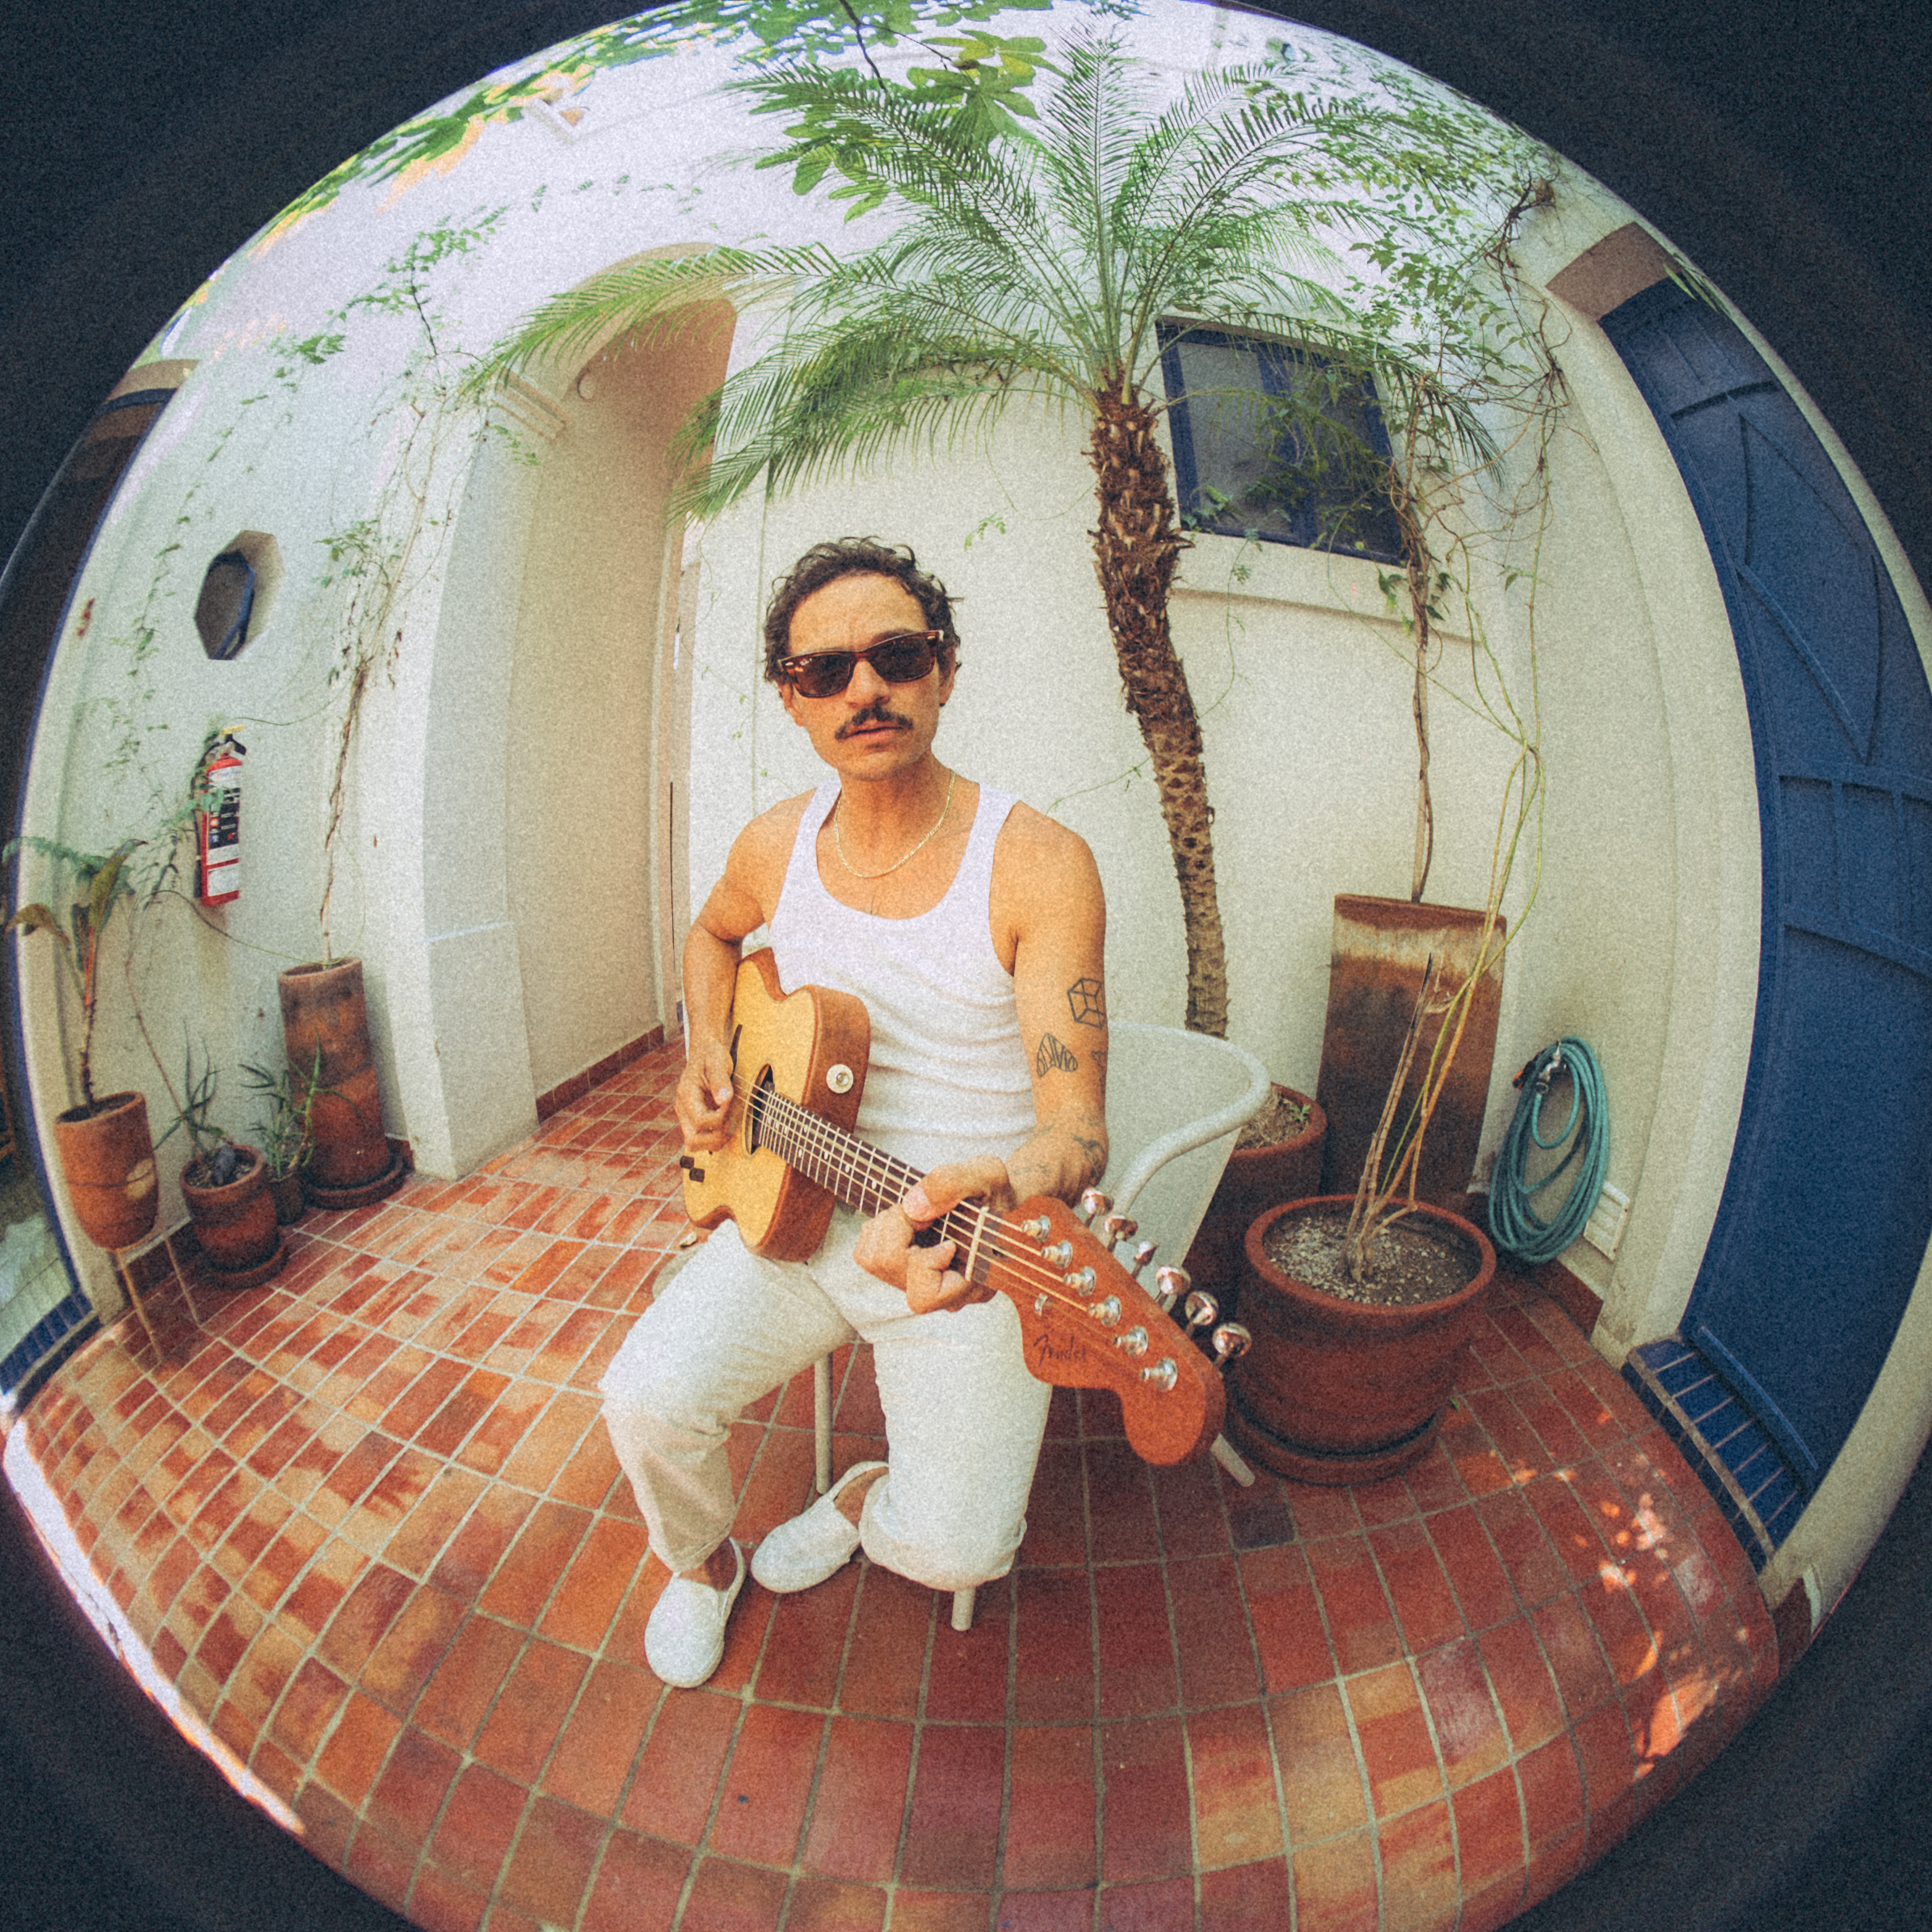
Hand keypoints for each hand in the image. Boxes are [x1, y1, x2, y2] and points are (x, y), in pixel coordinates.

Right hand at [675, 1039, 737, 1151]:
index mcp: (686, 1094)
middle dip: (714, 1137)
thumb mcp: (717, 1061)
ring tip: (726, 1123)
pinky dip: (713, 1138)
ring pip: (694, 1144)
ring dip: (714, 1140)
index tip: (729, 1103)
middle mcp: (682, 1108)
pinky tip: (725, 1125)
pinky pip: (700, 1138)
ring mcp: (686, 1115)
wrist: (705, 1052)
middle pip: (692, 1140)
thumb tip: (724, 1099)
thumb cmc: (711, 1055)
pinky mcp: (693, 1118)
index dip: (719, 1117)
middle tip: (727, 1121)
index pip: (700, 1121)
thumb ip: (720, 1080)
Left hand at [852, 1158, 1012, 1311]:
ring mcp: (920, 1284)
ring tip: (917, 1212)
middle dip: (899, 1224)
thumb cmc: (994, 1190)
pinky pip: (867, 1253)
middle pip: (889, 1267)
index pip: (924, 1297)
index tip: (948, 1240)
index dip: (925, 1264)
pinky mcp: (902, 1272)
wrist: (992, 1195)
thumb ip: (954, 1184)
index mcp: (971, 1282)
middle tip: (925, 1209)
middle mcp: (941, 1293)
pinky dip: (879, 1227)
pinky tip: (906, 1218)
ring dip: (888, 1224)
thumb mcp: (987, 1174)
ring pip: (872, 1260)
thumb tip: (912, 1206)